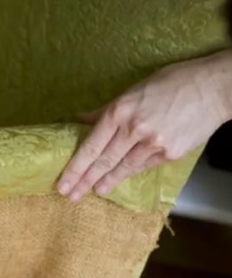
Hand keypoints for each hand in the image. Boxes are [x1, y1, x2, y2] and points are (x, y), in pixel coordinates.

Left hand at [57, 50, 231, 200]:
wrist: (215, 87)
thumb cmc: (173, 82)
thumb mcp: (134, 89)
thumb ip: (107, 109)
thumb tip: (81, 119)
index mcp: (120, 111)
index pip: (90, 146)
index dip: (75, 167)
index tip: (62, 182)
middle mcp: (134, 129)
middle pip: (102, 161)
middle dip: (83, 181)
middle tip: (69, 195)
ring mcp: (153, 143)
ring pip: (123, 167)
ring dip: (106, 181)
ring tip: (94, 191)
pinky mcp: (170, 153)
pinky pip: (144, 165)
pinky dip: (130, 172)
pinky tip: (119, 179)